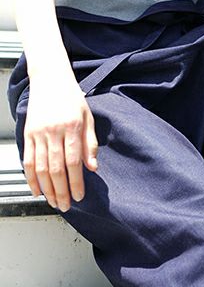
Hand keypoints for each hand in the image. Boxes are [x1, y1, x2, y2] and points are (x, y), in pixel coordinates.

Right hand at [22, 74, 98, 210]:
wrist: (50, 80)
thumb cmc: (72, 99)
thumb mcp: (88, 118)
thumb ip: (90, 143)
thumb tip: (93, 168)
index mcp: (71, 127)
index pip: (73, 161)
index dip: (76, 182)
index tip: (80, 196)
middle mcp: (53, 131)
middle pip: (56, 168)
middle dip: (61, 191)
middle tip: (66, 206)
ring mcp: (38, 133)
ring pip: (41, 167)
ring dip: (47, 189)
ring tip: (53, 202)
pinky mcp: (28, 134)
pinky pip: (28, 160)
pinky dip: (31, 177)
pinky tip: (36, 190)